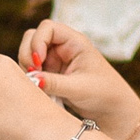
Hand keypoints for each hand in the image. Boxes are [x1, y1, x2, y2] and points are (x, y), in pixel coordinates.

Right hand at [15, 20, 139, 139]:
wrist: (111, 111)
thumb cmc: (104, 94)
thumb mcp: (79, 89)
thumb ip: (54, 83)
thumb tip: (32, 78)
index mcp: (74, 42)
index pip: (47, 28)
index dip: (38, 41)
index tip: (38, 61)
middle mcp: (62, 47)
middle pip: (33, 38)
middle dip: (28, 54)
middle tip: (32, 75)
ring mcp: (54, 60)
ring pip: (29, 55)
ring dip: (27, 68)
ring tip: (37, 86)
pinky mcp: (50, 74)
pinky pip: (32, 71)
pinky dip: (30, 79)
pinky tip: (39, 91)